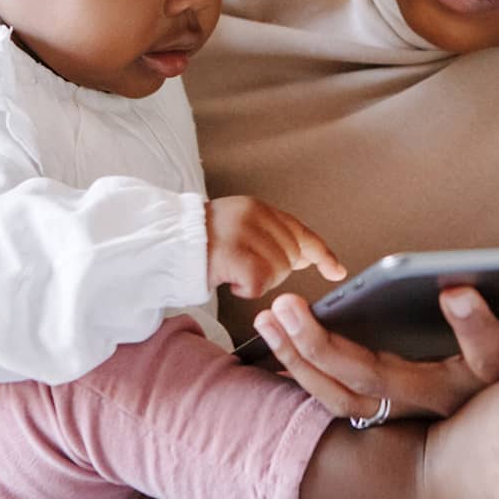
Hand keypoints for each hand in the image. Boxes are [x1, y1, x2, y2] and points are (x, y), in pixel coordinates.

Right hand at [206, 196, 347, 298]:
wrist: (161, 244)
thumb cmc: (197, 244)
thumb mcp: (238, 228)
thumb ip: (270, 237)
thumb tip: (306, 255)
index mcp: (257, 208)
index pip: (301, 232)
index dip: (322, 254)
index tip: (337, 271)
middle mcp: (254, 216)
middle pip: (291, 257)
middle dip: (277, 271)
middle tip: (247, 268)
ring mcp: (244, 233)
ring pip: (278, 272)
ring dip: (258, 281)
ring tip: (233, 271)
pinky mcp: (233, 254)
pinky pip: (259, 283)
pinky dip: (247, 290)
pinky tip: (231, 281)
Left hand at [252, 215, 498, 420]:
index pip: (493, 357)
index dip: (478, 326)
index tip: (456, 285)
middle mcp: (452, 400)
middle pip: (390, 383)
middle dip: (339, 348)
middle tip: (295, 307)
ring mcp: (415, 408)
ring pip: (349, 394)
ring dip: (304, 356)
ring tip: (271, 312)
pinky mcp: (388, 405)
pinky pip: (334, 394)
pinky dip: (300, 364)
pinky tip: (272, 324)